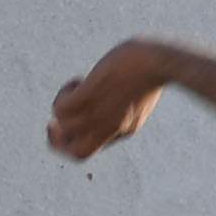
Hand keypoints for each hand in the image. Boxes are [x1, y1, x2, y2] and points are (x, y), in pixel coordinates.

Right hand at [46, 36, 188, 161]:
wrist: (159, 62)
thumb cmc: (152, 72)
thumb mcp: (140, 97)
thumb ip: (124, 105)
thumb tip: (107, 95)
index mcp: (125, 129)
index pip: (93, 148)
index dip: (78, 139)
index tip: (76, 123)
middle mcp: (111, 127)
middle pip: (77, 153)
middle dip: (57, 141)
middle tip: (56, 120)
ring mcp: (100, 113)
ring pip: (63, 127)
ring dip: (61, 106)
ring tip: (77, 87)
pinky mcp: (90, 95)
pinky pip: (61, 108)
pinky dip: (63, 94)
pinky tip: (79, 79)